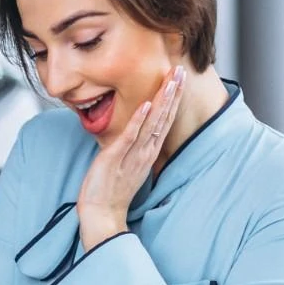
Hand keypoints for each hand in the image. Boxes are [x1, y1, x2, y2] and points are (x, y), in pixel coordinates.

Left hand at [77, 66, 186, 249]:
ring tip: (171, 81)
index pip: (164, 121)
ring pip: (152, 124)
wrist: (102, 214)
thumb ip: (133, 147)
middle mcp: (145, 152)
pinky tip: (147, 104)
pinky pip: (130, 136)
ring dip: (162, 101)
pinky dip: (139, 120)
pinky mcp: (116, 158)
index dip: (173, 99)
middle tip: (181, 71)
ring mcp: (133, 155)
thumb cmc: (111, 189)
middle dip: (173, 93)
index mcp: (148, 152)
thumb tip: (135, 133)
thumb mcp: (127, 163)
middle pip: (163, 118)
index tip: (179, 79)